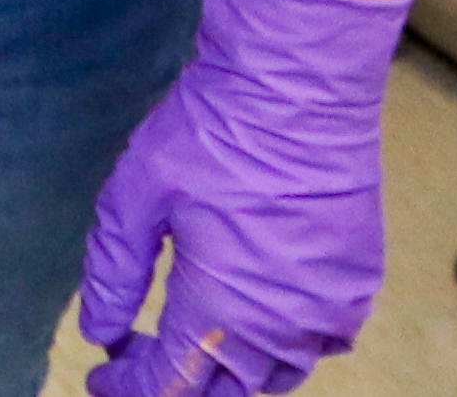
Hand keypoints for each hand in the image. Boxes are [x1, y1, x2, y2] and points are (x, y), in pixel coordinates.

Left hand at [79, 0, 407, 394]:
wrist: (298, 91)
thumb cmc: (213, 136)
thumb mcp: (134, 198)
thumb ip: (113, 273)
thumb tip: (99, 332)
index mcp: (222, 311)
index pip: (171, 383)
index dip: (131, 387)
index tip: (102, 378)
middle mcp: (283, 327)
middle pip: (228, 393)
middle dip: (179, 387)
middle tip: (138, 364)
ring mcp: (330, 310)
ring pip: (276, 375)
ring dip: (230, 374)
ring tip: (186, 347)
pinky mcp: (357, 285)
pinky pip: (319, 343)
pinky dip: (281, 347)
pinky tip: (248, 320)